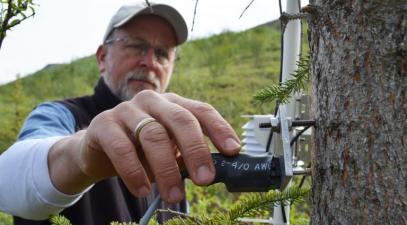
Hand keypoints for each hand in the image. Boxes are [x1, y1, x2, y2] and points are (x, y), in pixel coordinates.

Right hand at [57, 90, 240, 202]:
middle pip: (180, 119)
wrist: (96, 151)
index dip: (219, 129)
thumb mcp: (167, 151)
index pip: (201, 110)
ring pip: (153, 135)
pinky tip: (143, 190)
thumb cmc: (139, 151)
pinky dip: (135, 173)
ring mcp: (126, 110)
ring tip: (175, 196)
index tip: (233, 151)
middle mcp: (152, 101)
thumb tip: (215, 173)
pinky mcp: (103, 124)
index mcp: (172, 104)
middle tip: (206, 180)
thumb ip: (186, 156)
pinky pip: (121, 148)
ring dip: (167, 169)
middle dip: (196, 150)